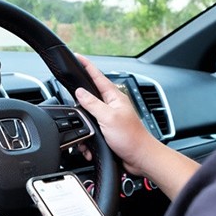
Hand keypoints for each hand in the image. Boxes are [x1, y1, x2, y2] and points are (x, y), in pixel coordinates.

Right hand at [74, 53, 159, 176]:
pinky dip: (88, 140)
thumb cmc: (131, 138)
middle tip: (75, 107)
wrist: (140, 158)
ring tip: (87, 137)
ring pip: (88, 117)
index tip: (77, 57)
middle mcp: (112, 106)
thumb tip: (80, 92)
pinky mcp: (107, 131)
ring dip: (85, 129)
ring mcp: (109, 119)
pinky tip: (90, 146)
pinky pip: (91, 131)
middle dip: (80, 106)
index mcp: (114, 97)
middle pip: (90, 97)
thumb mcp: (108, 117)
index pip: (97, 77)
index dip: (87, 66)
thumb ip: (93, 103)